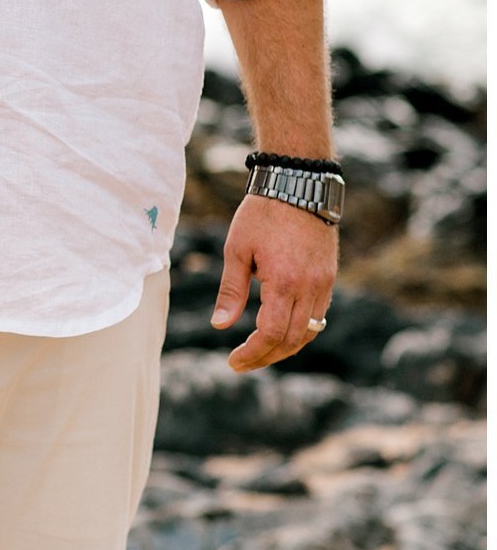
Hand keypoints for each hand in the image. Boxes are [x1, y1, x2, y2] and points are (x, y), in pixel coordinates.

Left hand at [211, 195, 337, 371]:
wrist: (298, 185)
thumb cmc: (261, 214)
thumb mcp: (236, 250)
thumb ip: (231, 290)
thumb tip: (220, 326)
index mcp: (284, 283)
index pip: (270, 334)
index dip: (252, 353)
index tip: (232, 362)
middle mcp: (310, 288)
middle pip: (291, 340)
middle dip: (265, 357)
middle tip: (240, 363)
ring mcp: (324, 284)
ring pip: (309, 332)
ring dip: (284, 347)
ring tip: (258, 352)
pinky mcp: (329, 277)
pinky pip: (318, 316)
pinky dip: (300, 331)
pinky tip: (279, 331)